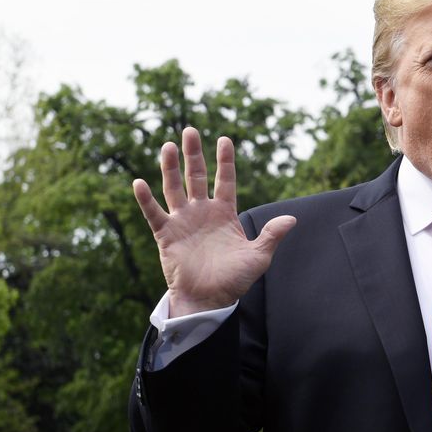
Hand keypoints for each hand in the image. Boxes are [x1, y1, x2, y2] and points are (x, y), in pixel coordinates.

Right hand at [132, 127, 295, 316]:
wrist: (210, 300)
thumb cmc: (234, 280)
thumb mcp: (258, 257)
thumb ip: (272, 235)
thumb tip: (292, 219)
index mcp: (225, 214)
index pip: (225, 180)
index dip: (225, 161)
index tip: (225, 139)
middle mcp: (202, 212)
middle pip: (196, 177)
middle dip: (193, 154)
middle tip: (190, 130)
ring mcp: (183, 221)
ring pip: (174, 188)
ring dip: (170, 167)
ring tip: (169, 145)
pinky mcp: (166, 234)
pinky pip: (153, 213)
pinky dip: (145, 199)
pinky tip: (139, 182)